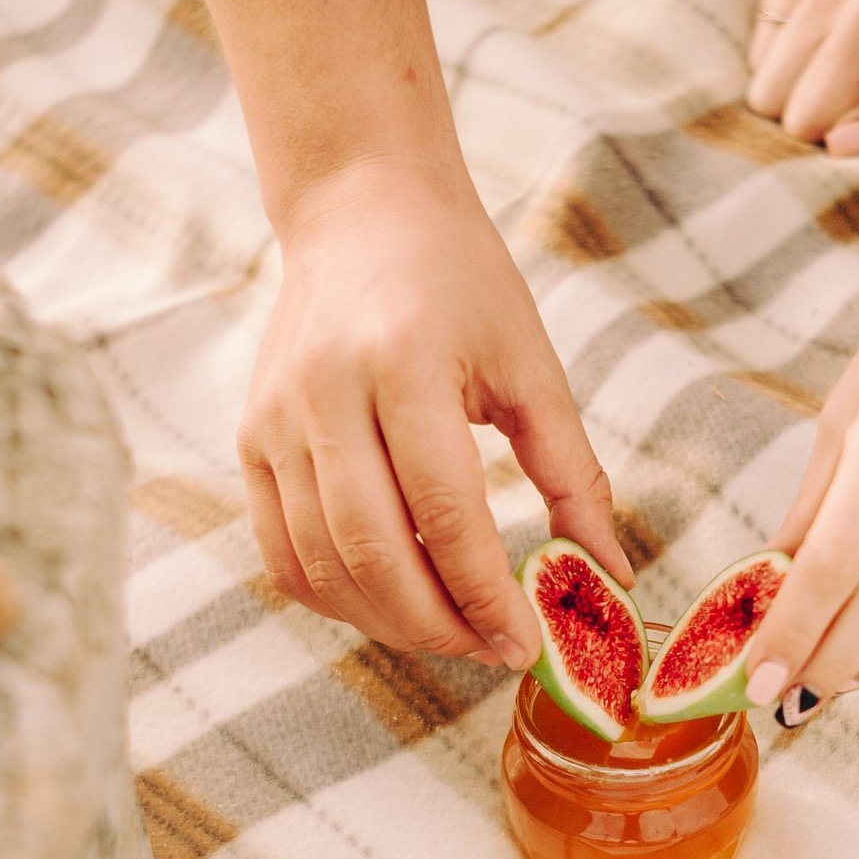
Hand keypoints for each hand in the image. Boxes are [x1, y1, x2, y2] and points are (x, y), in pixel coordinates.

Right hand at [240, 160, 630, 665]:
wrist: (361, 208)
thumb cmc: (459, 281)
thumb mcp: (530, 364)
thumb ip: (572, 473)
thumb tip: (608, 574)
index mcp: (404, 365)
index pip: (446, 513)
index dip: (485, 595)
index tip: (526, 644)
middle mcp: (325, 395)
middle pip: (374, 555)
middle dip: (439, 626)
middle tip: (491, 650)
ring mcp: (275, 421)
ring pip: (322, 567)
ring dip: (388, 621)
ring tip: (450, 630)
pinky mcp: (250, 439)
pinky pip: (282, 551)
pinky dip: (335, 596)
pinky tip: (389, 601)